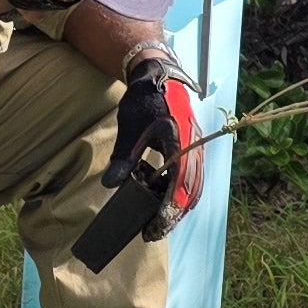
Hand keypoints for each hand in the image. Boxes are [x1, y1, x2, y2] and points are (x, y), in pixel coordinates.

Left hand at [110, 51, 203, 230]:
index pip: (179, 187)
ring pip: (192, 188)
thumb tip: (111, 185)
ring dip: (174, 204)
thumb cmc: (145, 99)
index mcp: (183, 143)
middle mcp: (195, 149)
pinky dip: (175, 189)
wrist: (159, 75)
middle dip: (172, 215)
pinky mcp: (192, 149)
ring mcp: (196, 149)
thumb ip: (124, 157)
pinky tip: (155, 190)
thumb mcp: (131, 128)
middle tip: (152, 231)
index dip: (168, 210)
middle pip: (190, 193)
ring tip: (154, 218)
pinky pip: (189, 177)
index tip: (155, 227)